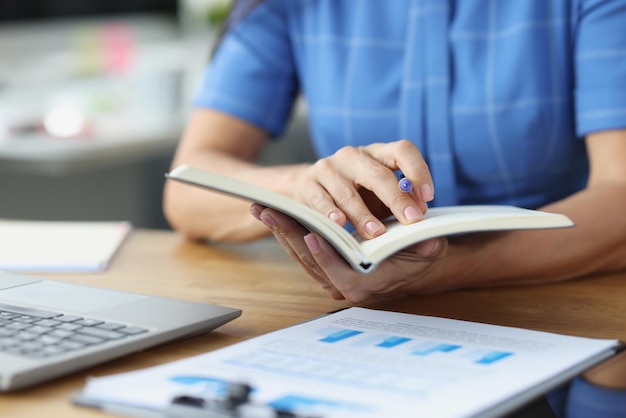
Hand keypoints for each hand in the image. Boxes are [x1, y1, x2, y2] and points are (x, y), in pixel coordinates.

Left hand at [250, 204, 447, 302]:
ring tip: (263, 209)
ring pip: (301, 257)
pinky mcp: (323, 268)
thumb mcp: (430, 247)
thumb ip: (426, 245)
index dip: (327, 258)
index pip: (343, 277)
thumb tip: (426, 239)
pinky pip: (301, 251)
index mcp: (371, 285)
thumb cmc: (421, 253)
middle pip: (312, 263)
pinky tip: (275, 214)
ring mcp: (333, 279)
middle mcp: (347, 286)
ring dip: (282, 232)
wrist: (415, 263)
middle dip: (290, 236)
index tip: (312, 235)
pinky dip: (287, 232)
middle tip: (270, 213)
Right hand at [290, 140, 433, 238]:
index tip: (428, 197)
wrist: (309, 193)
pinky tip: (339, 225)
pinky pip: (320, 199)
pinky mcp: (307, 184)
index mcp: (378, 154)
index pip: (402, 150)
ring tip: (376, 233)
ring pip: (348, 191)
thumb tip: (428, 233)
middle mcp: (353, 156)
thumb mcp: (383, 202)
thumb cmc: (357, 199)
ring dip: (363, 214)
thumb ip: (404, 212)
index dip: (418, 171)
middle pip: (378, 173)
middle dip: (396, 198)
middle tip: (411, 220)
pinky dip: (329, 212)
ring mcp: (328, 167)